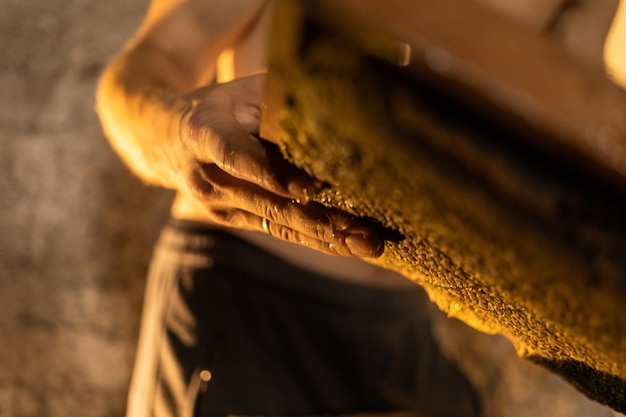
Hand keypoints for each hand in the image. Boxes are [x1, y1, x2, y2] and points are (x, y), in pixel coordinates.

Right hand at [174, 74, 382, 256]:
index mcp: (206, 135)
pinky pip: (277, 230)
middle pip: (269, 203)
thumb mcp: (240, 91)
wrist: (166, 138)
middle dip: (319, 220)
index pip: (240, 157)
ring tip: (368, 246)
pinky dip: (315, 238)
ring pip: (278, 224)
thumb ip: (276, 101)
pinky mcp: (233, 219)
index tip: (313, 188)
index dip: (275, 175)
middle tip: (364, 232)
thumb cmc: (218, 107)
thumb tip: (331, 112)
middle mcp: (209, 178)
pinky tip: (348, 244)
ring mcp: (219, 206)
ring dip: (326, 238)